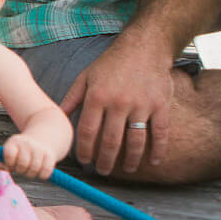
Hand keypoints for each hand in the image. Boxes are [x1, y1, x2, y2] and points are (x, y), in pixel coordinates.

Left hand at [3, 132, 57, 181]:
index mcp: (13, 141)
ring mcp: (39, 148)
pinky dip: (41, 175)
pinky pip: (46, 171)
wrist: (39, 142)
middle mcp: (26, 143)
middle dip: (20, 171)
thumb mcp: (8, 153)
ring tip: (28, 170)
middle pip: (23, 164)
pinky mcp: (50, 155)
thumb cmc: (18, 153)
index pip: (9, 155)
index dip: (9, 164)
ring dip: (30, 174)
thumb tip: (1, 167)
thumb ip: (1, 162)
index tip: (11, 165)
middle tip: (20, 169)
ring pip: (34, 169)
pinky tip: (38, 172)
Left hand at [61, 38, 172, 175]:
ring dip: (130, 160)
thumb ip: (72, 98)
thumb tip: (59, 117)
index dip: (85, 150)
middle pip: (111, 141)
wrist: (144, 48)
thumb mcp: (86, 77)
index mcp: (97, 97)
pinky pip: (160, 133)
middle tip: (102, 171)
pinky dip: (158, 150)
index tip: (84, 161)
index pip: (88, 131)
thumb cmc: (111, 64)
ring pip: (135, 141)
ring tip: (125, 170)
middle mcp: (119, 103)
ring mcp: (142, 105)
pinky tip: (152, 162)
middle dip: (105, 160)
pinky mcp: (161, 105)